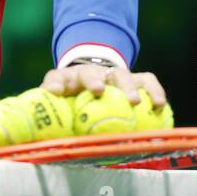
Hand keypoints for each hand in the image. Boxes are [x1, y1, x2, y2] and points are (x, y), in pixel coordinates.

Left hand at [40, 62, 168, 110]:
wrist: (95, 80)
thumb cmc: (74, 98)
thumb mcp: (59, 102)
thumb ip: (50, 108)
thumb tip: (37, 123)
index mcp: (68, 78)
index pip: (58, 77)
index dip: (56, 83)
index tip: (55, 91)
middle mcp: (91, 72)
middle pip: (91, 71)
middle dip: (94, 79)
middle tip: (99, 91)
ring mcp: (114, 74)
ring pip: (121, 74)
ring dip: (128, 85)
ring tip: (136, 102)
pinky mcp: (134, 78)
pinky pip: (146, 80)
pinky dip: (154, 90)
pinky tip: (160, 105)